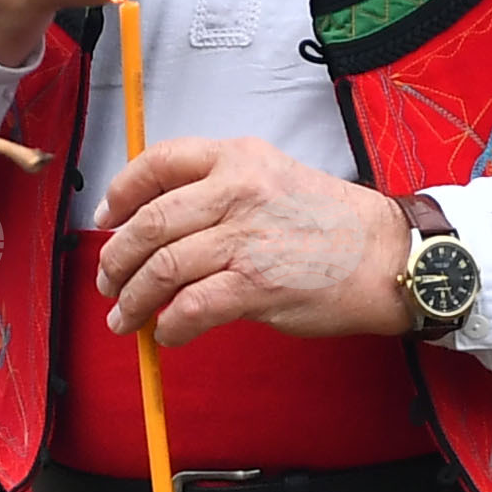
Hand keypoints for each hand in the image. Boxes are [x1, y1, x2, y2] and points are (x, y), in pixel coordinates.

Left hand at [95, 136, 412, 346]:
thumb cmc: (330, 223)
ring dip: (134, 300)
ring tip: (125, 317)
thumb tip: (158, 227)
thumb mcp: (272, 178)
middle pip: (149, 224)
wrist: (385, 255)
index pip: (158, 163)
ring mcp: (245, 239)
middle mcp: (236, 191)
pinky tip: (167, 333)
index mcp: (236, 158)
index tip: (106, 219)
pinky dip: (168, 327)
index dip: (121, 194)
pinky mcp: (255, 285)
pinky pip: (189, 309)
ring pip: (162, 269)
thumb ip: (218, 192)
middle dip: (116, 260)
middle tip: (108, 282)